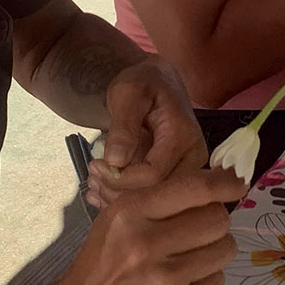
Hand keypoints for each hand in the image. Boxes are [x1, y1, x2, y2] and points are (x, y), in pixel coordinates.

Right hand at [48, 167, 242, 284]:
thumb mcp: (118, 219)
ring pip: (224, 250)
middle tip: (199, 232)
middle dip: (214, 223)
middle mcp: (147, 244)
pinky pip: (217, 282)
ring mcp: (165, 282)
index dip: (225, 183)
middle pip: (218, 220)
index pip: (195, 188)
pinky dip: (205, 281)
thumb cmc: (103, 262)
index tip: (236, 183)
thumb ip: (161, 201)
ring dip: (214, 251)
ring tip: (190, 259)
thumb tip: (218, 186)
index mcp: (131, 213)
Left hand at [87, 58, 204, 209]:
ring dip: (117, 198)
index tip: (95, 165)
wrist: (155, 83)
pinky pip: (151, 198)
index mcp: (185, 136)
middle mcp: (193, 158)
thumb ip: (123, 126)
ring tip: (93, 182)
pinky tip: (101, 191)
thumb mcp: (127, 94)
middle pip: (155, 194)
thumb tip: (116, 161)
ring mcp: (187, 170)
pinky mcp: (176, 177)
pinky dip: (122, 199)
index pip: (153, 175)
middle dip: (118, 192)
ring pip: (152, 201)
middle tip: (91, 177)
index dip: (120, 178)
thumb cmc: (142, 84)